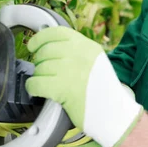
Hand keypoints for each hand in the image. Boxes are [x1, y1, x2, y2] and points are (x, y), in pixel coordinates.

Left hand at [26, 26, 142, 146]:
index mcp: (87, 46)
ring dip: (38, 76)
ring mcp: (70, 70)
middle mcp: (79, 55)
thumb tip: (49, 46)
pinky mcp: (63, 89)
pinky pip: (36, 83)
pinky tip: (36, 90)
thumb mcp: (95, 60)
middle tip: (42, 70)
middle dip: (39, 61)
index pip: (56, 32)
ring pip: (40, 68)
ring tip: (44, 82)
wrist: (115, 113)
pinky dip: (32, 87)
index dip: (40, 38)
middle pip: (45, 51)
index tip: (33, 45)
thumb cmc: (103, 90)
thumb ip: (76, 51)